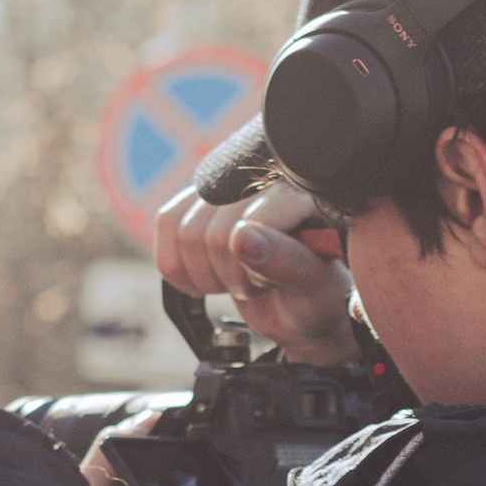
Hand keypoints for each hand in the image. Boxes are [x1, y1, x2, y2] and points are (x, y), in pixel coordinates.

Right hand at [154, 179, 355, 367]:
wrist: (302, 309)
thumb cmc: (319, 298)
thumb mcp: (315, 289)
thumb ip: (285, 261)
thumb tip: (240, 236)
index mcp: (305, 190)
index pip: (250, 223)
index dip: (253, 268)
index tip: (275, 283)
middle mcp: (267, 175)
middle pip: (211, 232)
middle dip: (230, 277)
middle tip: (261, 285)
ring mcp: (230, 182)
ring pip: (184, 231)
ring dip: (207, 274)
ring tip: (241, 280)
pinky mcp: (201, 196)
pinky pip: (167, 221)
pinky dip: (177, 265)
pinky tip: (208, 278)